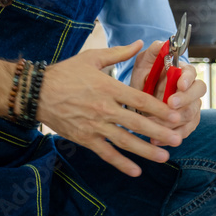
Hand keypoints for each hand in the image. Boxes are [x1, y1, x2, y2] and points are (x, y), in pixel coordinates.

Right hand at [37, 41, 183, 176]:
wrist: (36, 92)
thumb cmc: (66, 73)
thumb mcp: (93, 57)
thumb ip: (119, 53)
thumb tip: (141, 43)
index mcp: (109, 87)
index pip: (140, 100)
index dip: (159, 109)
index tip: (175, 115)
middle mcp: (104, 108)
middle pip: (137, 123)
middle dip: (160, 132)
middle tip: (179, 139)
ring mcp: (94, 125)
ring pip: (125, 141)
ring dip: (146, 151)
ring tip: (164, 157)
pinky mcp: (84, 138)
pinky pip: (106, 153)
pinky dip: (121, 163)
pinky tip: (136, 171)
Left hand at [130, 40, 205, 145]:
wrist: (138, 99)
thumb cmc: (144, 77)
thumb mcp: (144, 62)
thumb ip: (154, 51)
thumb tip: (163, 43)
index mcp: (182, 72)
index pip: (192, 73)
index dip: (187, 79)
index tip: (179, 84)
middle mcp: (190, 89)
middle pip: (198, 93)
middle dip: (185, 99)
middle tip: (170, 105)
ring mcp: (191, 106)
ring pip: (192, 114)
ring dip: (175, 120)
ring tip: (155, 125)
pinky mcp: (187, 123)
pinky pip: (186, 131)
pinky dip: (173, 136)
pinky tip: (157, 139)